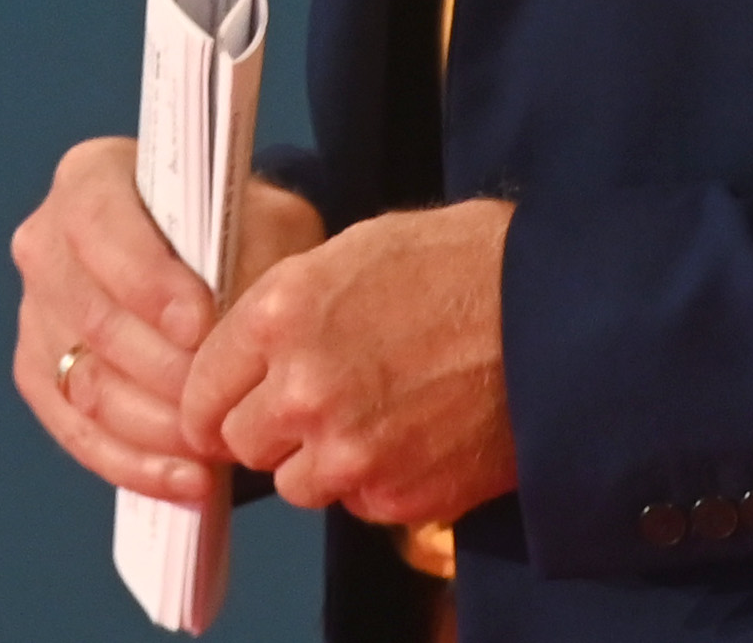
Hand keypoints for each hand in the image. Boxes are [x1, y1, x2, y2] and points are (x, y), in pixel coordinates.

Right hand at [12, 144, 326, 503]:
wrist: (213, 263)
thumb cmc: (239, 230)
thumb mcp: (263, 216)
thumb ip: (252, 250)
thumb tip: (235, 314)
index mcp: (90, 178)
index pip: (100, 226)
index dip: (147, 280)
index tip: (202, 324)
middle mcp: (45, 243)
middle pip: (93, 317)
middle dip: (162, 371)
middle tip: (219, 406)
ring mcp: (34, 313)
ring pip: (85, 383)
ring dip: (154, 427)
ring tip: (214, 451)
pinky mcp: (39, 376)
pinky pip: (77, 433)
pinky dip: (135, 463)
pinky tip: (188, 480)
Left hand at [181, 198, 516, 527]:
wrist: (550, 313)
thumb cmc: (460, 263)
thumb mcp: (355, 249)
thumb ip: (289, 306)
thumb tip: (251, 350)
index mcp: (282, 314)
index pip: (202, 386)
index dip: (216, 394)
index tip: (230, 399)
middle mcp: (302, 389)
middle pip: (241, 442)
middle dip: (268, 426)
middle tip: (311, 400)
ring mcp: (349, 451)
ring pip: (295, 482)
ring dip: (318, 459)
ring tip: (371, 413)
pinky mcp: (396, 496)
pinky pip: (356, 504)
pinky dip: (373, 480)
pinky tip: (410, 432)